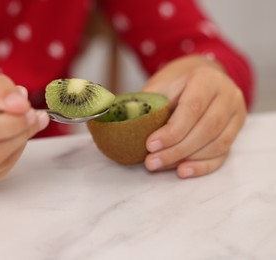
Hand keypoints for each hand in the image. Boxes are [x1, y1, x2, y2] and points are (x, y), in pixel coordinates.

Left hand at [142, 55, 246, 177]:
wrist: (201, 78)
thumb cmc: (176, 84)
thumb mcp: (160, 86)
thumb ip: (144, 103)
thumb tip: (115, 117)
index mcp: (206, 79)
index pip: (192, 109)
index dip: (171, 131)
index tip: (150, 145)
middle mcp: (227, 95)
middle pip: (206, 129)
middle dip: (176, 150)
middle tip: (151, 162)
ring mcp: (236, 114)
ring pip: (218, 144)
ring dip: (187, 159)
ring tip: (161, 166)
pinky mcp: (236, 130)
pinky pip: (223, 153)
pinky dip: (202, 166)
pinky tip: (183, 171)